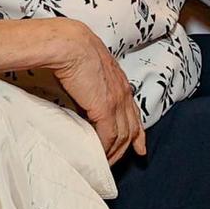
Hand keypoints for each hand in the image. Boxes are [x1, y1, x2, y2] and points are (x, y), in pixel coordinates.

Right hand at [50, 21, 145, 161]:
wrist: (69, 44)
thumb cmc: (72, 52)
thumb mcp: (89, 71)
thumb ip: (92, 86)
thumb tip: (84, 100)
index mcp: (120, 83)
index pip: (134, 114)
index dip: (138, 134)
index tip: (140, 148)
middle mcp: (123, 93)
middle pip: (132, 128)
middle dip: (127, 148)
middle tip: (118, 162)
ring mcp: (116, 101)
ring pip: (122, 136)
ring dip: (114, 152)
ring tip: (104, 164)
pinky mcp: (105, 108)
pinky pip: (109, 136)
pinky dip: (105, 148)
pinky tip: (99, 156)